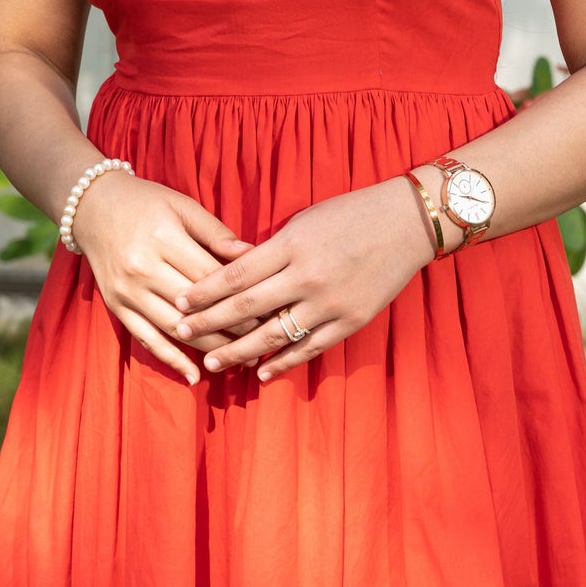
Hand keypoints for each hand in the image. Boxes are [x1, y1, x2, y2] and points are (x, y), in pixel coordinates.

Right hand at [70, 172, 263, 384]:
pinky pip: (146, 339)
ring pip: (174, 329)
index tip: (268, 309)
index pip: (210, 276)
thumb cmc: (146, 202)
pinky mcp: (116, 306)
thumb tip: (251, 254)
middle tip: (261, 340)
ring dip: (208, 348)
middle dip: (231, 326)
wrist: (93, 206)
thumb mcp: (183, 206)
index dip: (241, 295)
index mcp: (164, 238)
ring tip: (238, 360)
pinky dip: (171, 360)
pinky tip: (193, 376)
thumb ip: (216, 233)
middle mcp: (143, 268)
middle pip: (194, 307)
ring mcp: (127, 291)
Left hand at [171, 177, 434, 380]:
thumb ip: (269, 246)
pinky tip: (261, 373)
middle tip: (179, 332)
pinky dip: (282, 362)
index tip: (178, 302)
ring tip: (211, 361)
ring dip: (237, 352)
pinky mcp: (350, 321)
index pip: (236, 274)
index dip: (203, 291)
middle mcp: (306, 276)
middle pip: (246, 308)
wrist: (407, 223)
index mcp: (291, 245)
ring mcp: (329, 303)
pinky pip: (309, 348)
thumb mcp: (304, 220)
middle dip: (208, 322)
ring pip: (273, 336)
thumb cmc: (351, 213)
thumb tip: (230, 264)